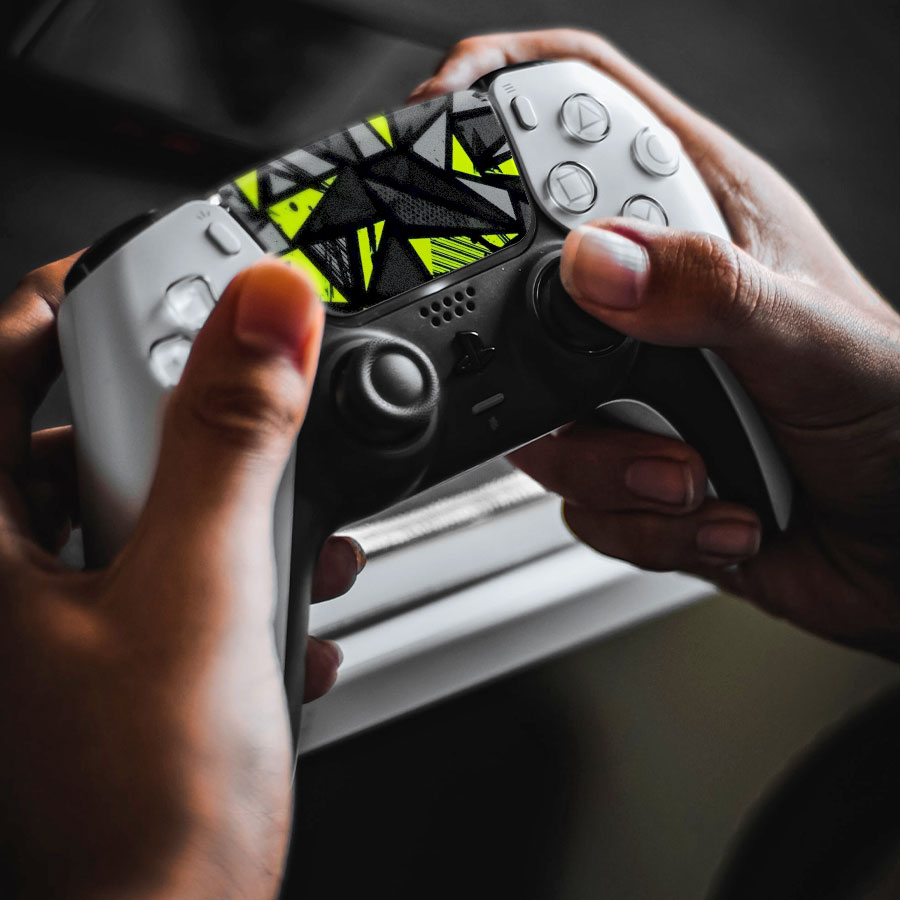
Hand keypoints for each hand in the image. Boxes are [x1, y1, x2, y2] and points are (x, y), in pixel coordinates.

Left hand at [0, 258, 362, 897]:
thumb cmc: (148, 804)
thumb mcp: (202, 588)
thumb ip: (230, 439)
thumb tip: (264, 316)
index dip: (72, 302)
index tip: (155, 271)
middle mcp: (2, 582)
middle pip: (80, 437)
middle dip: (182, 419)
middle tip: (250, 401)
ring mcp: (55, 628)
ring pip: (140, 514)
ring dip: (230, 506)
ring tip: (300, 525)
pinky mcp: (111, 664)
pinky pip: (169, 575)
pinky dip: (234, 571)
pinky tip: (294, 605)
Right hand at [411, 30, 899, 659]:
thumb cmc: (894, 413)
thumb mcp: (810, 336)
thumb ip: (705, 291)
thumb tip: (593, 262)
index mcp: (697, 224)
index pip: (582, 112)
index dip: (504, 89)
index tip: (439, 117)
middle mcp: (648, 303)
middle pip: (520, 279)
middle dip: (535, 346)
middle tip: (606, 382)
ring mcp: (628, 387)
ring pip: (536, 414)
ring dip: (609, 462)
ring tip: (692, 467)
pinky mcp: (622, 464)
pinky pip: (574, 495)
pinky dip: (637, 515)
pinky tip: (709, 503)